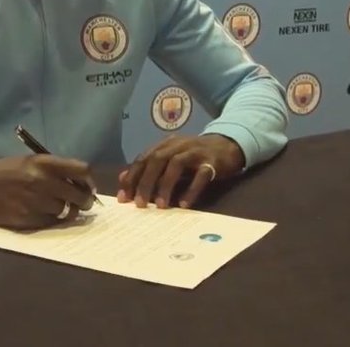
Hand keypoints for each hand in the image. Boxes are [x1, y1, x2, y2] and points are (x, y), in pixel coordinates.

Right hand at [0, 155, 96, 229]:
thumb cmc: (6, 171)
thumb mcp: (30, 161)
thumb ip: (55, 169)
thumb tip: (79, 182)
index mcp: (44, 163)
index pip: (82, 170)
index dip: (89, 181)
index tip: (88, 186)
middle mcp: (43, 182)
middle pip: (80, 195)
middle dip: (85, 201)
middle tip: (83, 203)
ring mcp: (36, 202)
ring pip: (68, 212)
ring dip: (69, 212)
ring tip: (63, 209)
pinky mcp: (29, 219)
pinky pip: (52, 222)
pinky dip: (54, 220)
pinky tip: (46, 214)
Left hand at [118, 134, 244, 208]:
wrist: (227, 145)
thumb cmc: (194, 156)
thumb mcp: (169, 158)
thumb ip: (148, 168)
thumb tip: (122, 179)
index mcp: (165, 144)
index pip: (143, 159)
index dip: (132, 177)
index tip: (124, 198)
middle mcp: (178, 145)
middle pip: (156, 160)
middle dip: (145, 182)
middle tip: (139, 204)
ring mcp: (195, 152)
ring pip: (176, 165)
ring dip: (165, 185)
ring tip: (160, 206)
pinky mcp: (212, 162)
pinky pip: (201, 175)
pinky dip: (191, 190)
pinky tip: (184, 204)